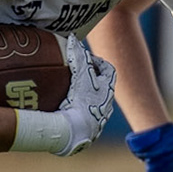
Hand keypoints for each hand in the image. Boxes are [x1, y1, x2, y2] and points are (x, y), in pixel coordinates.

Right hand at [52, 35, 116, 156]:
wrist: (75, 132)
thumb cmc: (80, 100)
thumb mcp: (80, 74)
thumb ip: (78, 55)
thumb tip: (72, 38)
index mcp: (108, 90)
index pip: (109, 71)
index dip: (99, 63)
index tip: (87, 59)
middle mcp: (106, 106)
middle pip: (102, 89)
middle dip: (91, 81)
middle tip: (77, 76)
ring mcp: (98, 120)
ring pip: (94, 106)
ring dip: (84, 99)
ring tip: (68, 95)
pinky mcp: (88, 133)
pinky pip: (83, 120)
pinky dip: (75, 114)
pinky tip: (63, 113)